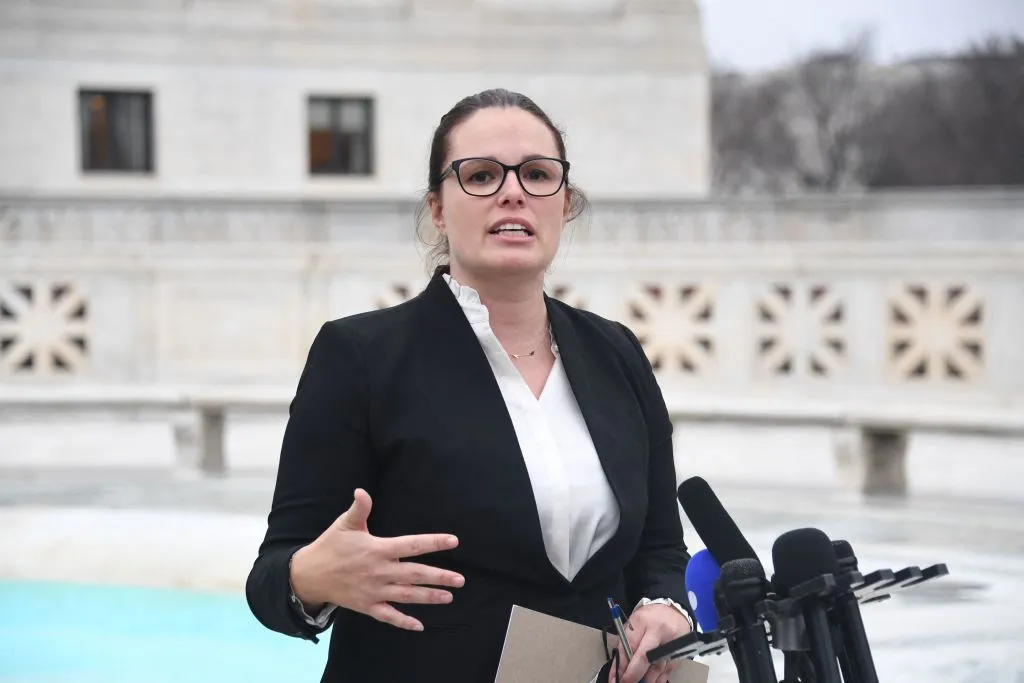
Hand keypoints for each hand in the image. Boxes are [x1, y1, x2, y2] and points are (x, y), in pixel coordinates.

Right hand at [290, 488, 464, 630]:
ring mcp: (373, 591)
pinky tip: (419, 626)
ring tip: (449, 597)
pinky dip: (403, 622)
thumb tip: (362, 490)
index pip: (411, 545)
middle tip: (460, 580)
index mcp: (377, 549)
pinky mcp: (366, 606)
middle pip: (414, 574)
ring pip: (406, 596)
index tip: (453, 541)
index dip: (433, 542)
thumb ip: (359, 509)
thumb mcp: (344, 525)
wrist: (308, 575)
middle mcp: (379, 572)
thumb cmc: (330, 546)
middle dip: (439, 577)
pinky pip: (388, 616)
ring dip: (429, 597)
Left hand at [609, 603, 692, 682]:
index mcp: (642, 621)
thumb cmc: (649, 617)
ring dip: (647, 679)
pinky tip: (652, 681)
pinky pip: (668, 670)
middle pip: (645, 657)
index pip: (629, 645)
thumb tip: (619, 669)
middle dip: (633, 674)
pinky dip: (659, 679)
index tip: (615, 677)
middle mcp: (658, 631)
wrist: (674, 610)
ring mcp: (671, 642)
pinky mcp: (680, 651)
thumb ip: (626, 644)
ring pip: (658, 667)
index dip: (621, 664)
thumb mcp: (634, 623)